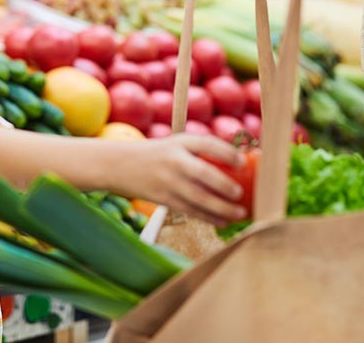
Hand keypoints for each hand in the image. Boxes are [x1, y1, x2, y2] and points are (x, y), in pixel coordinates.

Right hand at [112, 134, 246, 226]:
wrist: (120, 165)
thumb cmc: (158, 155)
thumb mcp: (176, 144)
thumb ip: (201, 151)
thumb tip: (239, 165)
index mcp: (180, 142)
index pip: (206, 144)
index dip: (226, 152)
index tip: (243, 162)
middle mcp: (174, 160)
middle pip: (203, 173)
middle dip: (224, 185)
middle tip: (240, 193)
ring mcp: (168, 181)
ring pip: (198, 198)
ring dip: (222, 208)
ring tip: (240, 213)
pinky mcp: (164, 199)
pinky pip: (190, 210)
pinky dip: (209, 217)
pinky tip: (224, 221)